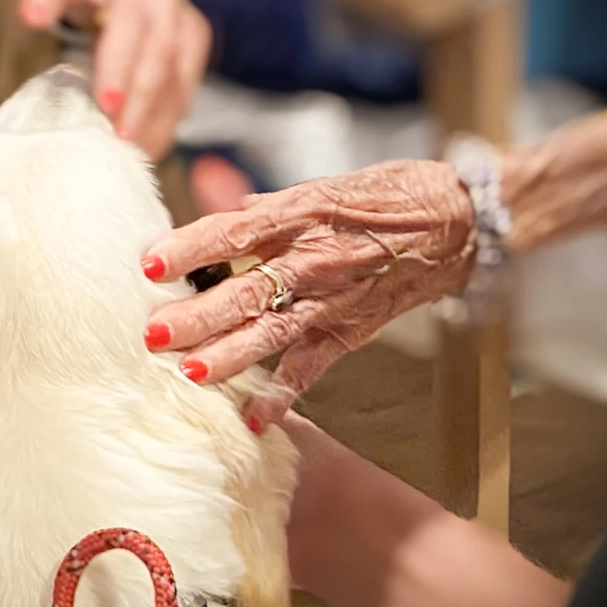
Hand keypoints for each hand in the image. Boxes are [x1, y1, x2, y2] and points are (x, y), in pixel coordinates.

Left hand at [19, 0, 210, 161]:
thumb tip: (30, 15)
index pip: (131, 32)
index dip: (119, 70)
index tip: (106, 105)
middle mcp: (171, 6)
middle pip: (159, 64)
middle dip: (140, 106)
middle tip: (120, 142)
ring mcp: (189, 28)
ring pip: (178, 83)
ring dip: (157, 123)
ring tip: (134, 155)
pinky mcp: (195, 50)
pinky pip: (185, 92)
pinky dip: (167, 123)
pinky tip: (148, 147)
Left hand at [141, 161, 475, 425]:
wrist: (456, 224)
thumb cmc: (385, 199)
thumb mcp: (320, 187)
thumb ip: (262, 205)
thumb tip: (214, 198)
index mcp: (301, 214)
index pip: (235, 231)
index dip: (191, 248)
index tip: (149, 262)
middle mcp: (314, 259)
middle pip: (247, 290)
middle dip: (198, 316)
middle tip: (153, 334)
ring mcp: (332, 300)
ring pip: (273, 333)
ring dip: (229, 357)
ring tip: (189, 375)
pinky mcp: (349, 331)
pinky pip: (311, 368)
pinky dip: (283, 395)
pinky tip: (253, 419)